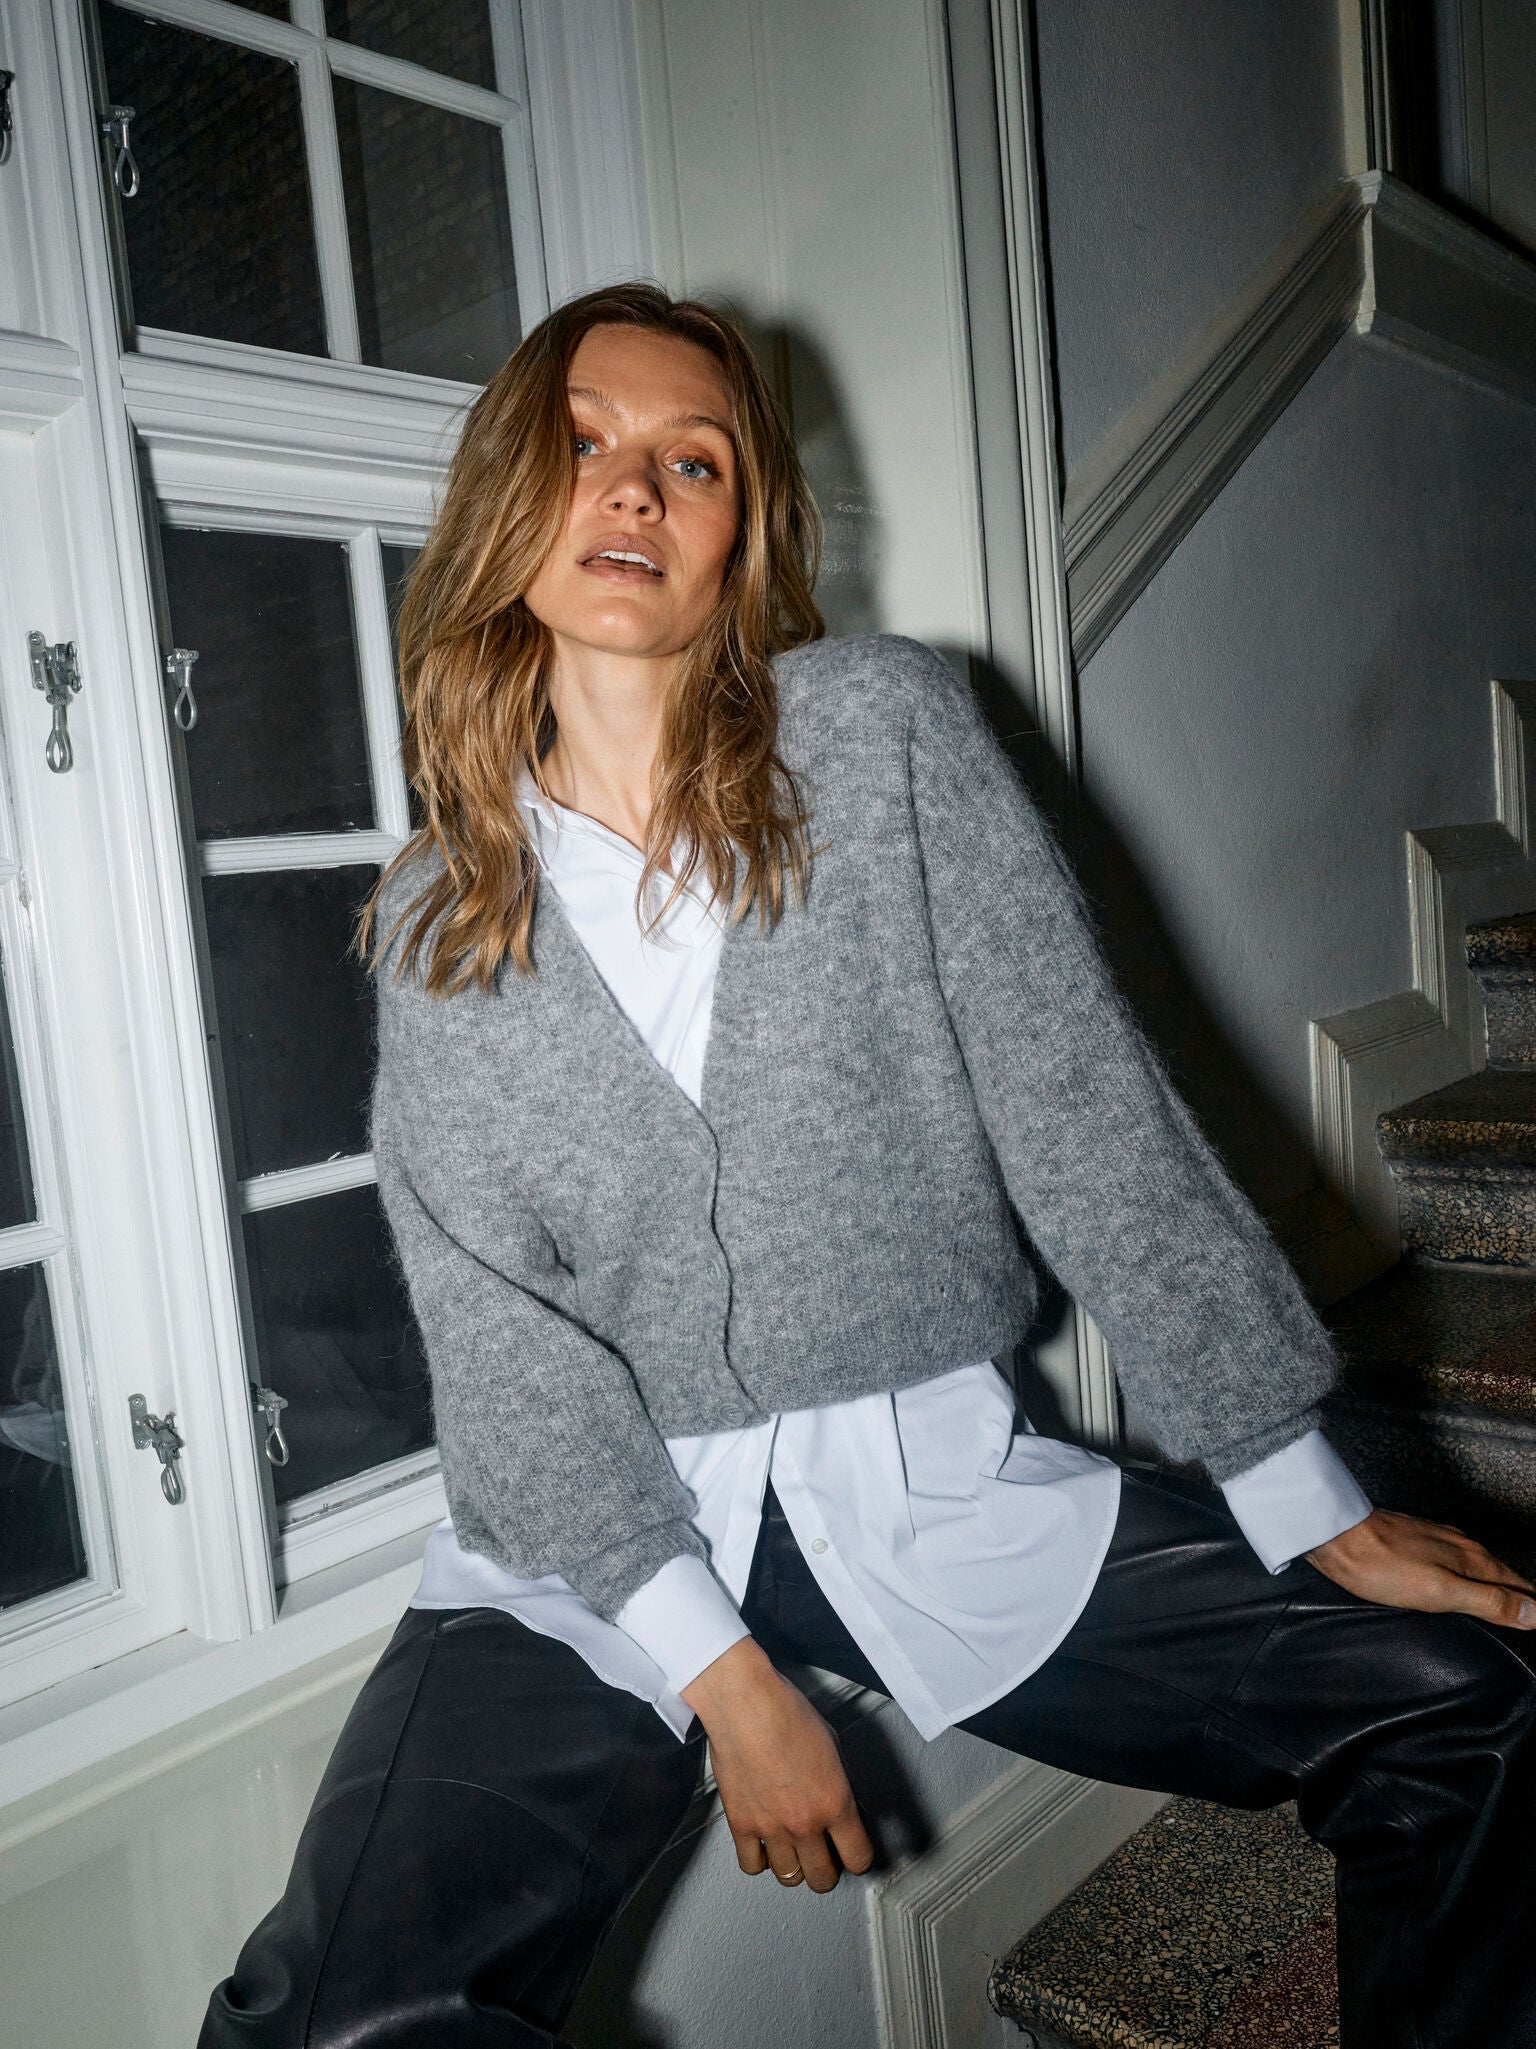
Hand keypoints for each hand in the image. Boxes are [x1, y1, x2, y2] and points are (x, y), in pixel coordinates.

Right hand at [680, 1636, 873, 1892]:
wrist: (744, 1703)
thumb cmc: (787, 1712)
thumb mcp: (831, 1743)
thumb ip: (838, 1780)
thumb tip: (839, 1800)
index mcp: (835, 1802)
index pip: (858, 1858)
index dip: (857, 1856)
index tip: (851, 1850)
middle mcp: (805, 1822)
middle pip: (823, 1879)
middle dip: (826, 1870)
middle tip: (822, 1854)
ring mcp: (771, 1828)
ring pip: (789, 1878)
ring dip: (793, 1865)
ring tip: (792, 1848)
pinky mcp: (741, 1824)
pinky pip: (752, 1865)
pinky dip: (760, 1859)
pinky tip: (764, 1843)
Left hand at [1306, 1507, 1535, 1628]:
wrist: (1334, 1534)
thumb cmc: (1381, 1566)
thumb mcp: (1440, 1592)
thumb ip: (1488, 1601)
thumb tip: (1534, 1613)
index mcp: (1472, 1560)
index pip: (1519, 1586)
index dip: (1532, 1607)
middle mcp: (1460, 1545)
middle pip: (1503, 1576)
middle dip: (1521, 1596)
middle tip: (1530, 1616)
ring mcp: (1437, 1540)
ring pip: (1480, 1566)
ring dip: (1497, 1585)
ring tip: (1507, 1603)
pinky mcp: (1416, 1540)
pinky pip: (1456, 1561)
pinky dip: (1470, 1576)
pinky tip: (1461, 1583)